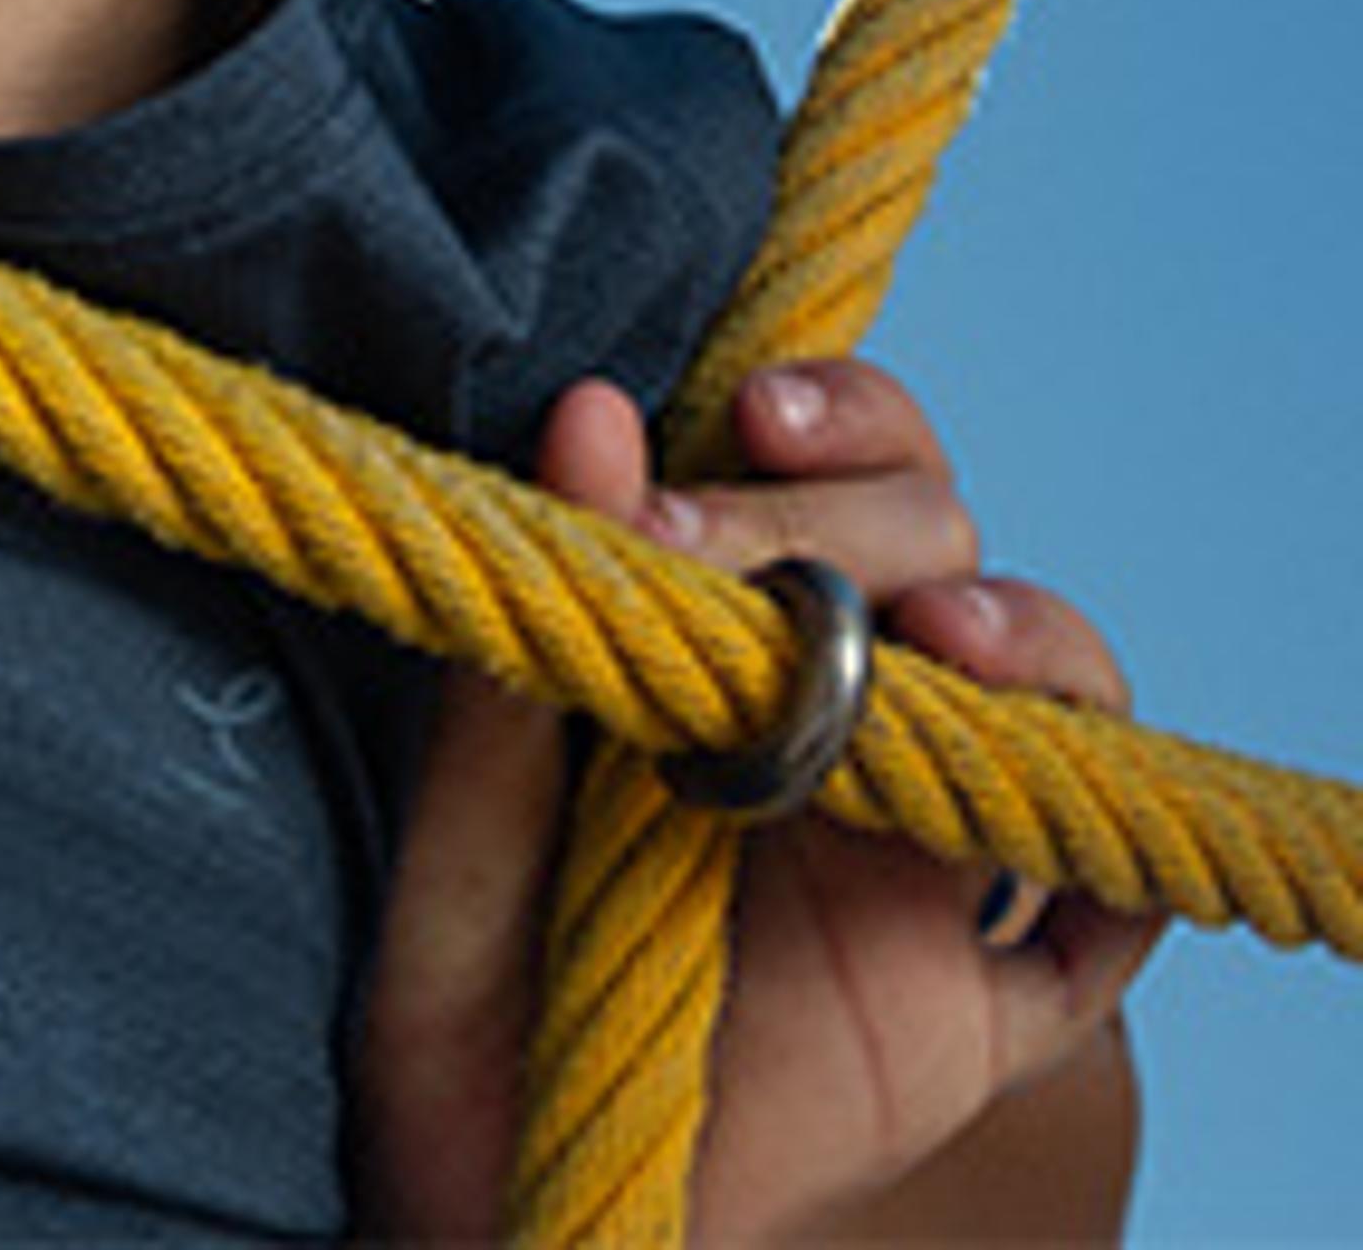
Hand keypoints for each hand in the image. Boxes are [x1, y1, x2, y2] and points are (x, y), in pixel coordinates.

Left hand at [357, 360, 1157, 1242]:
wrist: (493, 1214)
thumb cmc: (454, 1013)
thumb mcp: (461, 827)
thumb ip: (526, 646)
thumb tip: (588, 411)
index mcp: (701, 646)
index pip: (815, 468)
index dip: (821, 414)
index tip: (747, 415)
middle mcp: (821, 730)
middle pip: (936, 546)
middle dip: (862, 515)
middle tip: (717, 558)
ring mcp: (911, 867)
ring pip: (1045, 700)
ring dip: (1028, 637)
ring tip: (942, 637)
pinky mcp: (976, 1012)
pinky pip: (1111, 912)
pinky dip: (1125, 848)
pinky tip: (1051, 816)